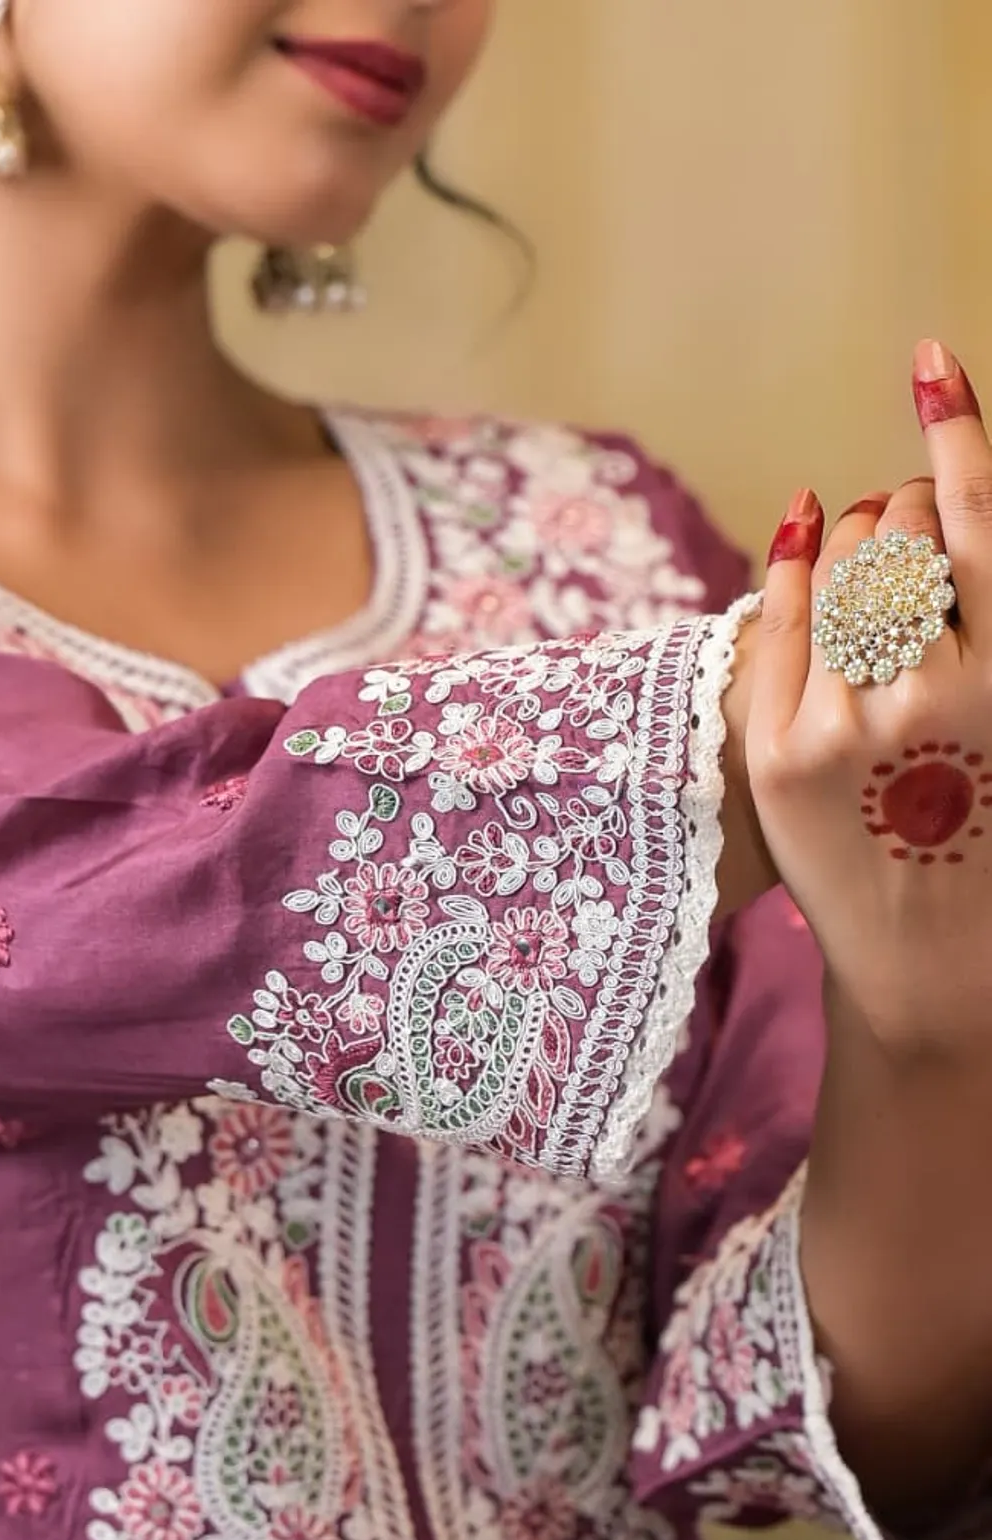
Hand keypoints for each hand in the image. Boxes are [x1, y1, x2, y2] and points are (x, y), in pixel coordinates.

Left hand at [747, 341, 991, 1057]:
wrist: (939, 965)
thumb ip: (987, 622)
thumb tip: (919, 506)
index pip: (980, 524)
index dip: (954, 430)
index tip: (928, 363)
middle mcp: (936, 692)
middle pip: (905, 533)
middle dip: (907, 515)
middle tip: (911, 536)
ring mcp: (847, 724)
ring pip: (839, 567)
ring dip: (857, 542)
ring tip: (875, 574)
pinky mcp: (779, 756)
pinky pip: (779, 620)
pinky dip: (795, 569)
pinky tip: (808, 538)